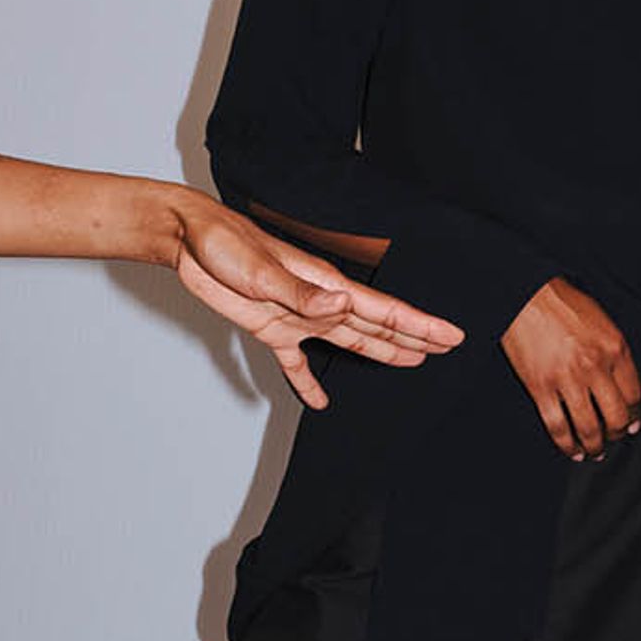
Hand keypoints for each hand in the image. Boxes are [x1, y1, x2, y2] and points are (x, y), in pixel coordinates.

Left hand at [172, 199, 461, 406]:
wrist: (189, 240)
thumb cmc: (225, 245)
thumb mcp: (262, 271)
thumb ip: (303, 293)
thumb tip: (342, 304)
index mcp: (326, 286)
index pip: (383, 310)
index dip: (420, 325)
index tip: (450, 335)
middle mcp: (320, 302)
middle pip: (375, 326)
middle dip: (412, 337)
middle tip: (445, 348)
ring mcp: (297, 317)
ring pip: (348, 340)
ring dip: (379, 351)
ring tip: (410, 362)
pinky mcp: (270, 328)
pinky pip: (296, 362)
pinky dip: (308, 383)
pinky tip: (320, 401)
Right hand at [501, 276, 640, 459]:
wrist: (526, 296)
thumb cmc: (564, 305)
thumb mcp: (604, 323)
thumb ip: (616, 354)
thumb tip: (624, 388)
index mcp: (615, 349)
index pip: (634, 396)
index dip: (634, 416)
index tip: (631, 424)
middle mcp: (594, 367)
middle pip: (616, 418)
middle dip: (618, 435)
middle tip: (614, 439)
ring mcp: (567, 379)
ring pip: (588, 428)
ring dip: (594, 446)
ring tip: (595, 451)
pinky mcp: (540, 388)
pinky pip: (557, 426)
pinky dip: (567, 445)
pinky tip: (572, 450)